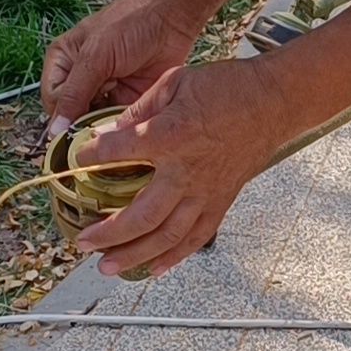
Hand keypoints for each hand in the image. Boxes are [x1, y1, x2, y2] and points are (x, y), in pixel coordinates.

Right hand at [41, 0, 200, 138]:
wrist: (171, 17)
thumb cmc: (130, 24)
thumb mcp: (96, 57)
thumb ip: (74, 93)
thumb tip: (55, 129)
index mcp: (63, 60)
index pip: (53, 100)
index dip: (63, 114)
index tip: (78, 122)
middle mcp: (80, 76)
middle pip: (72, 113)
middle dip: (85, 120)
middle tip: (100, 120)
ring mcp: (104, 89)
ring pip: (94, 121)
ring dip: (103, 124)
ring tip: (115, 117)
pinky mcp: (126, 98)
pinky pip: (116, 120)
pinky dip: (120, 124)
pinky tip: (127, 120)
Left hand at [72, 60, 289, 276]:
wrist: (274, 102)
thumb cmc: (228, 87)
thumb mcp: (176, 81)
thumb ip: (140, 109)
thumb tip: (108, 131)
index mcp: (172, 135)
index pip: (120, 151)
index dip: (92, 156)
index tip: (76, 158)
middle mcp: (187, 172)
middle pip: (141, 216)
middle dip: (108, 234)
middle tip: (83, 242)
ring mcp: (206, 192)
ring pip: (167, 237)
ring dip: (135, 256)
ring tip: (108, 266)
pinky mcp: (221, 201)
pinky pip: (196, 238)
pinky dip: (173, 257)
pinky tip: (153, 269)